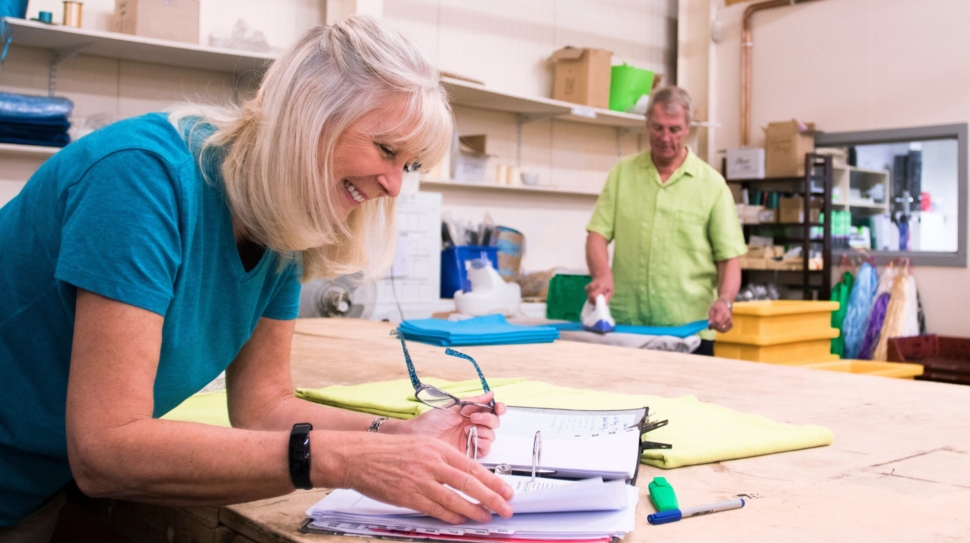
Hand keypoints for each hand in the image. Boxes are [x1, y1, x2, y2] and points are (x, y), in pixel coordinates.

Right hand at [323, 431, 513, 523]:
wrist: (358, 456)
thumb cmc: (387, 450)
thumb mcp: (420, 446)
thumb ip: (442, 459)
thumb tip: (466, 475)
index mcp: (437, 449)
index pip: (472, 466)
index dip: (492, 481)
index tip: (506, 490)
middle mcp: (431, 463)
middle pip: (469, 483)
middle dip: (491, 498)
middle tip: (505, 508)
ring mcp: (419, 481)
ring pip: (454, 499)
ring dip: (473, 511)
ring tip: (486, 518)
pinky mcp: (407, 497)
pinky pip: (434, 510)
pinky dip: (450, 517)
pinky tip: (460, 521)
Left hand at [407, 391, 504, 456]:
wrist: (418, 436)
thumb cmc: (430, 421)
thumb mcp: (452, 407)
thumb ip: (473, 401)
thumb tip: (490, 394)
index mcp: (470, 413)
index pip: (491, 410)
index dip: (498, 408)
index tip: (498, 408)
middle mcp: (473, 425)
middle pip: (494, 423)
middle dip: (488, 419)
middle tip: (474, 418)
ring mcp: (471, 438)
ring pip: (491, 436)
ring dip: (483, 431)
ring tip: (467, 429)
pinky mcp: (469, 451)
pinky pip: (485, 449)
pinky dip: (482, 443)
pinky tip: (470, 438)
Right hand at [585, 273, 613, 302]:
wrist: (602, 274)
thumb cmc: (607, 283)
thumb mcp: (610, 290)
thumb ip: (607, 297)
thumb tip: (604, 304)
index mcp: (600, 286)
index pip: (594, 296)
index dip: (596, 302)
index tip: (599, 304)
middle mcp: (593, 286)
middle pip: (590, 298)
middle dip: (594, 303)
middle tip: (599, 302)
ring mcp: (588, 287)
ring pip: (589, 298)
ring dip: (593, 300)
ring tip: (598, 296)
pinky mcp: (586, 288)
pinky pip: (588, 296)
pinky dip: (591, 297)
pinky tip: (595, 293)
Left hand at [708, 299, 732, 332]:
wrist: (725, 305)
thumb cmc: (717, 307)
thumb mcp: (712, 310)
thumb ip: (711, 317)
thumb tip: (709, 324)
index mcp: (722, 312)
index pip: (717, 321)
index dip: (712, 324)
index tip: (709, 324)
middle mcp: (727, 317)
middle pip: (720, 326)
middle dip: (714, 327)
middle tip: (712, 325)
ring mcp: (730, 321)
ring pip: (723, 329)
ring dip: (718, 329)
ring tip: (715, 326)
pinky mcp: (731, 324)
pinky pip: (726, 330)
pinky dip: (722, 330)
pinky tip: (719, 327)